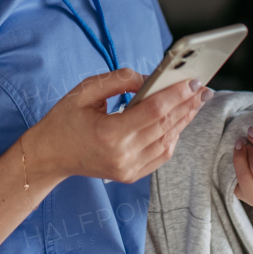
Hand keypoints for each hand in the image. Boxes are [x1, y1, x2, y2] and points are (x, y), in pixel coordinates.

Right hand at [25, 68, 210, 184]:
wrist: (49, 155)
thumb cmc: (64, 120)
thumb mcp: (85, 91)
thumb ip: (118, 80)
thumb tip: (148, 79)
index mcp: (110, 133)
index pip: (154, 111)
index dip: (176, 94)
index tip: (192, 81)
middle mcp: (123, 154)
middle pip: (166, 126)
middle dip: (187, 104)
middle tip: (203, 88)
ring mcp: (128, 168)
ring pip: (168, 142)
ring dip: (184, 120)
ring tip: (195, 102)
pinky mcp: (131, 175)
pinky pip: (161, 155)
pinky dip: (173, 137)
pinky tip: (179, 122)